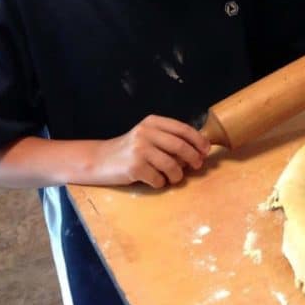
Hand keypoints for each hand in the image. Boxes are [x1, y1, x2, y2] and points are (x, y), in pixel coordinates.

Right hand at [93, 115, 210, 187]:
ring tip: (175, 177)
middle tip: (197, 166)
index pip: (183, 129)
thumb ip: (170, 138)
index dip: (199, 140)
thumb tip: (200, 150)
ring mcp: (139, 149)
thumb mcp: (149, 136)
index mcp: (153, 122)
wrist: (99, 160)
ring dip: (178, 175)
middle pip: (180, 146)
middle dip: (194, 158)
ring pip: (172, 165)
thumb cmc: (130, 150)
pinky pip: (158, 179)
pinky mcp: (134, 167)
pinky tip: (156, 181)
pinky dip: (161, 183)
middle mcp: (146, 132)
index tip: (206, 150)